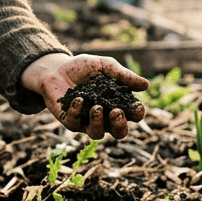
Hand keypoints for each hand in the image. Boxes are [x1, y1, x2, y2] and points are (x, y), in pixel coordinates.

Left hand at [20, 53, 148, 138]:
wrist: (56, 68)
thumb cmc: (84, 68)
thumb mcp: (105, 66)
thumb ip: (123, 75)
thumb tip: (145, 85)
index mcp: (117, 104)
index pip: (133, 116)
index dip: (137, 113)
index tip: (136, 105)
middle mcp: (104, 117)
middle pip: (119, 133)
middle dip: (120, 125)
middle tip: (116, 111)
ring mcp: (87, 121)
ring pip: (97, 134)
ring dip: (98, 122)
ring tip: (96, 107)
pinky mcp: (70, 121)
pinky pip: (75, 123)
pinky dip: (77, 111)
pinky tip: (78, 99)